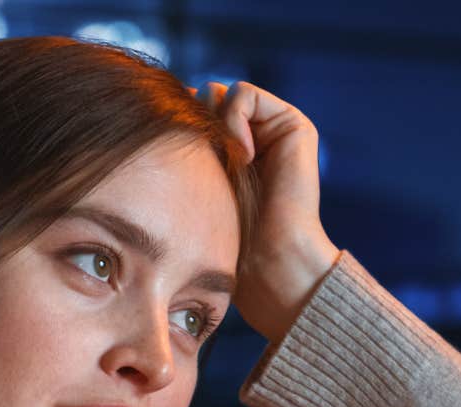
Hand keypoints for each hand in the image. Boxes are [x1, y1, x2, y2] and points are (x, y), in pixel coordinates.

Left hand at [195, 80, 340, 343]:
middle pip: (204, 96)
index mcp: (231, 149)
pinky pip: (244, 93)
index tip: (182, 161)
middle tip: (206, 165)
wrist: (269, 259)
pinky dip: (233, 119)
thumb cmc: (227, 238)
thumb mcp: (194, 185)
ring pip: (221, 92)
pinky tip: (243, 156)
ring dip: (214, 125)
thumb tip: (168, 103)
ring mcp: (274, 127)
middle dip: (197, 124)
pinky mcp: (292, 122)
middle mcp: (254, 134)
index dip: (180, 126)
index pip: (193, 111)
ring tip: (225, 165)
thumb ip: (186, 145)